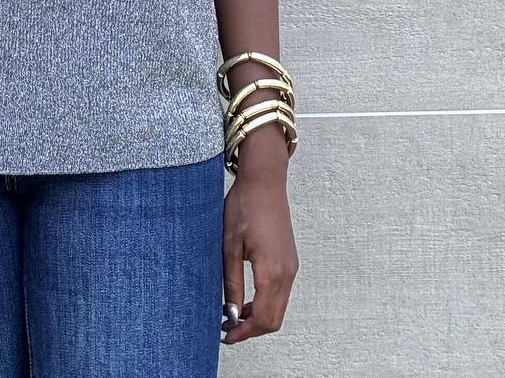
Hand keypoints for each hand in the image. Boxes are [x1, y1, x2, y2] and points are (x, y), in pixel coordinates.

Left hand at [220, 172, 298, 344]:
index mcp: (272, 271)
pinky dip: (265, 303)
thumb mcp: (229, 245)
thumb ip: (232, 282)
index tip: (226, 335)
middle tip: (226, 328)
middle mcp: (287, 272)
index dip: (244, 332)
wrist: (264, 181)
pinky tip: (245, 297)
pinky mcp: (290, 260)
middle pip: (274, 319)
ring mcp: (291, 267)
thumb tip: (231, 313)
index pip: (263, 318)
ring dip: (258, 317)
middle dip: (251, 329)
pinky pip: (281, 293)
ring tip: (232, 313)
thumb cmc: (244, 207)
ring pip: (279, 307)